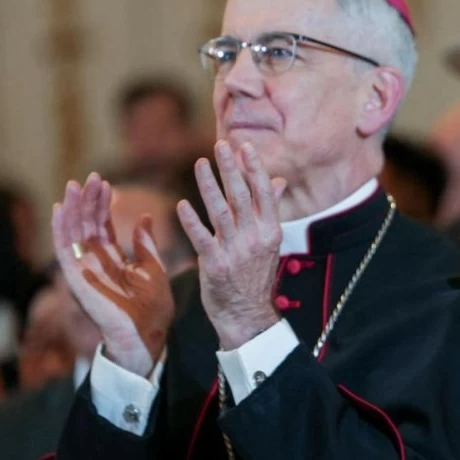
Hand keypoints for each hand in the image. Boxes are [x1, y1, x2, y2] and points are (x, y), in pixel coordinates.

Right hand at [52, 173, 173, 375]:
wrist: (146, 333)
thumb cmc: (153, 308)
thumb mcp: (153, 268)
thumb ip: (145, 244)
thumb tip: (145, 217)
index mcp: (112, 259)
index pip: (102, 226)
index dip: (102, 205)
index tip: (106, 184)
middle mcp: (94, 262)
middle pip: (86, 225)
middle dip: (88, 201)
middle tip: (92, 177)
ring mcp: (83, 269)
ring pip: (72, 232)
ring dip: (72, 208)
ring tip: (75, 185)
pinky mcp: (75, 278)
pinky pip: (63, 250)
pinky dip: (60, 228)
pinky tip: (59, 208)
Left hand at [177, 141, 285, 350]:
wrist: (247, 314)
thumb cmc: (255, 275)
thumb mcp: (269, 242)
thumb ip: (269, 209)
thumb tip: (278, 180)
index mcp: (271, 231)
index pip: (264, 193)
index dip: (254, 168)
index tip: (244, 147)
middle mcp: (255, 238)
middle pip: (242, 196)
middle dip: (231, 169)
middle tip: (221, 145)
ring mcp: (235, 251)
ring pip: (221, 211)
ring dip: (209, 185)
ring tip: (200, 164)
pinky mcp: (215, 264)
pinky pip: (202, 237)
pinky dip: (192, 221)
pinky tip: (182, 205)